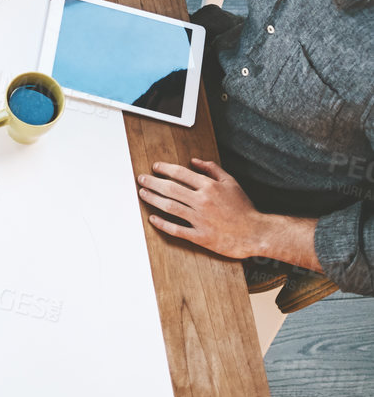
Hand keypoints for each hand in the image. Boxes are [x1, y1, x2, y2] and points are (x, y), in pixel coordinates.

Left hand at [138, 159, 266, 257]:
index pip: (180, 173)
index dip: (165, 169)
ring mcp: (200, 219)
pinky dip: (163, 224)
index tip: (155, 168)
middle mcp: (202, 201)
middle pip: (170, 188)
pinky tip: (153, 219)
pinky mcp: (201, 236)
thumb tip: (194, 160)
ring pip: (170, 207)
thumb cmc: (244, 208)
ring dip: (153, 199)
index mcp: (209, 186)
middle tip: (141, 179)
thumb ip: (212, 169)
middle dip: (152, 182)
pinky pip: (177, 229)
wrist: (255, 233)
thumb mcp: (231, 182)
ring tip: (143, 194)